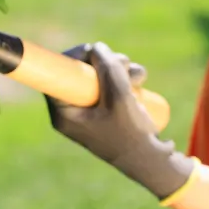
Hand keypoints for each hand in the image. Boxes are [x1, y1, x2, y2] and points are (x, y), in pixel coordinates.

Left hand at [46, 42, 196, 200]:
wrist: (152, 160)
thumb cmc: (131, 135)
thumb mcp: (119, 98)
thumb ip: (107, 70)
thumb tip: (96, 47)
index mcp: (64, 113)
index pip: (56, 76)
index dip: (73, 57)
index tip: (91, 50)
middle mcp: (73, 109)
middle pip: (79, 71)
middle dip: (104, 62)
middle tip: (124, 62)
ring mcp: (90, 108)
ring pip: (98, 74)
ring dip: (120, 67)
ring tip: (139, 78)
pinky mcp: (105, 107)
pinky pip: (110, 83)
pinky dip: (125, 77)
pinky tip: (140, 82)